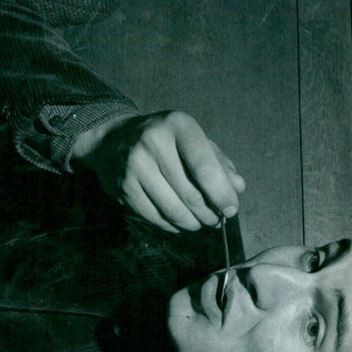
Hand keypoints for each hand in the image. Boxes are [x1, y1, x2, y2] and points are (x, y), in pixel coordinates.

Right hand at [73, 111, 245, 232]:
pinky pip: (155, 218)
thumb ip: (218, 162)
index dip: (221, 193)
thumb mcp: (192, 139)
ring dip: (193, 223)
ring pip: (173, 210)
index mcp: (177, 125)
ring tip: (201, 222)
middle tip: (217, 219)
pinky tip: (181, 222)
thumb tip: (238, 187)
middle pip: (190, 193)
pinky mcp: (123, 188)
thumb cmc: (164, 140)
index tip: (231, 209)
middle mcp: (153, 142)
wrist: (113, 140)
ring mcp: (135, 166)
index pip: (204, 167)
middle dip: (209, 213)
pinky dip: (173, 226)